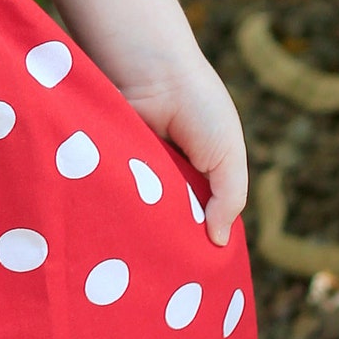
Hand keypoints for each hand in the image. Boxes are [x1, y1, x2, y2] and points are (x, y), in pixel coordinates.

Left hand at [117, 49, 247, 246]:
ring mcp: (137, 171)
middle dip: (169, 237)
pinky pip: (114, 193)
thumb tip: (219, 242)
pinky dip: (120, 203)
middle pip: (169, 221)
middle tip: (166, 261)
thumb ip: (229, 199)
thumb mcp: (229, 156)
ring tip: (142, 241)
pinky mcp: (109, 164)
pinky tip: (121, 217)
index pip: (200, 220)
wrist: (155, 73)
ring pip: (141, 213)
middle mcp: (167, 176)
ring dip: (143, 222)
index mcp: (199, 175)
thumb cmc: (200, 108)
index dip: (200, 239)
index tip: (197, 266)